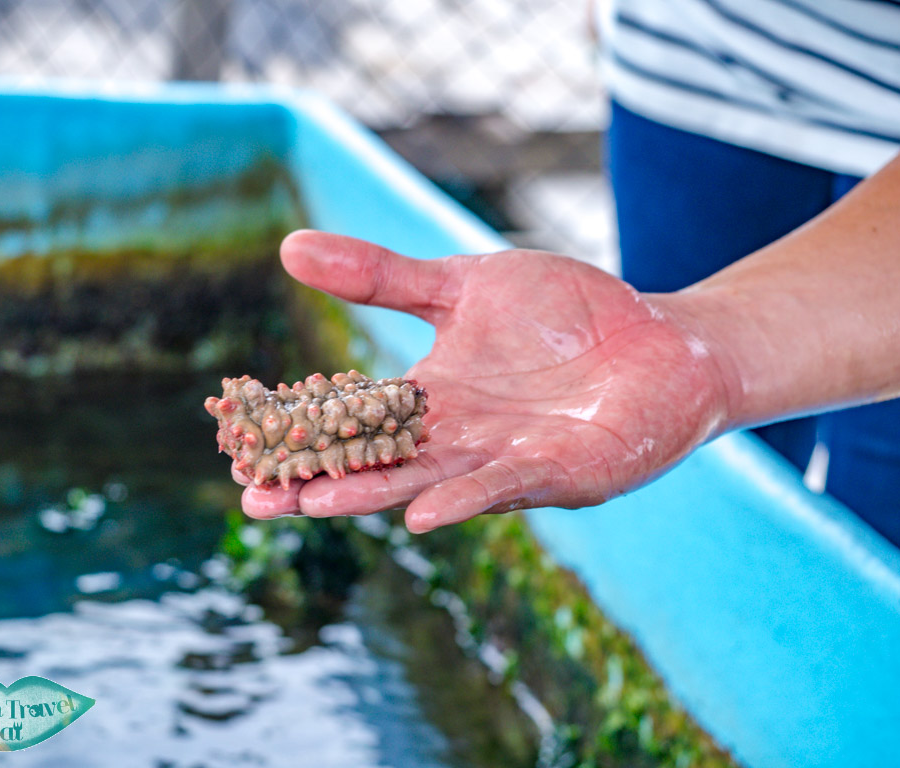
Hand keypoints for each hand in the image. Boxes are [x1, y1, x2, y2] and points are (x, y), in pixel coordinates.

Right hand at [237, 230, 731, 532]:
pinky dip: (464, 498)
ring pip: (429, 480)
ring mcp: (509, 459)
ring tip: (317, 504)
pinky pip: (506, 486)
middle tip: (256, 498)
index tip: (240, 445)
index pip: (353, 419)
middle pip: (378, 462)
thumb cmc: (564, 312)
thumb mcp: (463, 283)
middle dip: (319, 481)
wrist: (659, 333)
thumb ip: (383, 276)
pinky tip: (421, 513)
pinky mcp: (563, 472)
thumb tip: (289, 247)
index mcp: (432, 397)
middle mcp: (461, 437)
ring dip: (374, 496)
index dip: (301, 431)